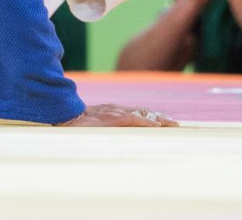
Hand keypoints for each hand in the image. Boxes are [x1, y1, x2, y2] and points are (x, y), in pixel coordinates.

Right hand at [58, 103, 177, 126]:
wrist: (66, 116)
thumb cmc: (77, 123)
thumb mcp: (93, 123)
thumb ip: (104, 124)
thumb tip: (109, 132)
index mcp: (113, 111)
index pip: (137, 112)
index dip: (151, 116)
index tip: (163, 122)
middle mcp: (117, 109)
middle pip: (144, 111)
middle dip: (160, 117)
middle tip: (175, 124)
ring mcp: (116, 112)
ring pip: (143, 114)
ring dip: (159, 120)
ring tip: (172, 125)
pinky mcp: (113, 117)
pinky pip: (134, 119)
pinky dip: (146, 122)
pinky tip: (156, 125)